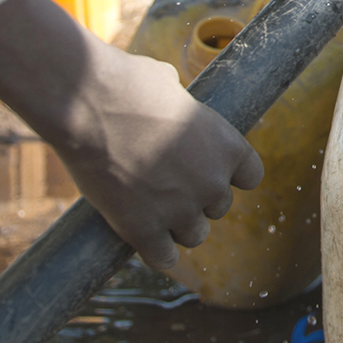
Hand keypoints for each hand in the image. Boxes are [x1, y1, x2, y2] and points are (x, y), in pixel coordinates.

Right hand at [0, 0, 262, 270]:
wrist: (91, 105)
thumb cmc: (130, 84)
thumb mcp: (175, 89)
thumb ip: (182, 111)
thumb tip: (171, 105)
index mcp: (229, 146)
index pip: (250, 177)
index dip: (229, 174)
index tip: (212, 171)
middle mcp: (212, 182)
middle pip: (218, 206)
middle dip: (198, 198)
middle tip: (170, 185)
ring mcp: (179, 210)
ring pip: (194, 235)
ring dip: (179, 227)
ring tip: (157, 213)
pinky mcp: (143, 230)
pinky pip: (163, 258)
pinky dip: (156, 253)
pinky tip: (148, 244)